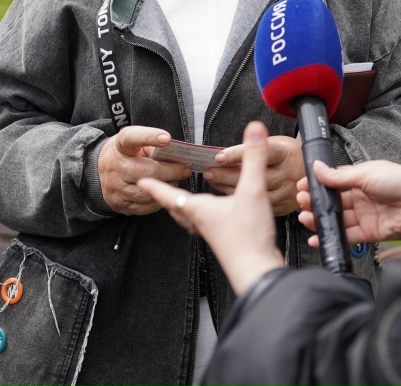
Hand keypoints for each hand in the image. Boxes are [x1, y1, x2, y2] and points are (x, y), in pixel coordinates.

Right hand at [98, 126, 191, 214]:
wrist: (100, 174)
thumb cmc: (125, 155)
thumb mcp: (134, 144)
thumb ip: (152, 147)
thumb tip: (177, 155)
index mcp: (120, 146)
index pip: (132, 138)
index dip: (149, 137)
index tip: (167, 139)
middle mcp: (115, 167)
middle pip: (145, 171)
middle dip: (170, 171)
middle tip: (185, 170)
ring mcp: (115, 187)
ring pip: (147, 192)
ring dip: (166, 187)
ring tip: (176, 181)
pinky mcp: (119, 204)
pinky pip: (145, 206)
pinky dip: (158, 200)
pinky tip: (164, 192)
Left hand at [139, 121, 284, 295]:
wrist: (259, 271)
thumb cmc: (249, 236)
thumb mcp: (253, 190)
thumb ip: (254, 158)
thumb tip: (254, 129)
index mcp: (200, 210)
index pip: (170, 195)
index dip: (155, 187)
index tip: (141, 181)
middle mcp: (202, 222)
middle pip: (178, 209)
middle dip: (167, 198)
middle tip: (157, 190)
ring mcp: (213, 234)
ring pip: (191, 219)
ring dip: (184, 209)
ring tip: (182, 202)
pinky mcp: (227, 242)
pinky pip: (207, 226)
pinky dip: (204, 218)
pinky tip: (216, 216)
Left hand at [206, 135, 304, 215]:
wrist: (314, 183)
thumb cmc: (292, 161)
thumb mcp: (278, 147)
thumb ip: (257, 148)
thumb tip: (243, 136)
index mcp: (286, 154)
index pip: (258, 153)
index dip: (237, 154)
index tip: (219, 156)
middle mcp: (286, 175)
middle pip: (250, 176)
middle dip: (224, 173)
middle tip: (209, 170)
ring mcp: (284, 194)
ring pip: (250, 193)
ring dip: (227, 187)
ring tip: (214, 179)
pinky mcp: (281, 208)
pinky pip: (255, 205)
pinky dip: (238, 200)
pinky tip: (227, 194)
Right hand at [297, 160, 400, 246]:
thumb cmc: (399, 181)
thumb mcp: (366, 173)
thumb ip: (340, 176)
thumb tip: (318, 168)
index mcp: (361, 180)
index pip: (334, 183)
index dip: (318, 186)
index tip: (303, 187)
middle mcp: (361, 198)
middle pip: (333, 203)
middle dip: (316, 203)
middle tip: (302, 203)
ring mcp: (364, 216)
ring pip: (337, 220)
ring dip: (320, 220)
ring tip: (306, 219)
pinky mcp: (369, 233)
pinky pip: (347, 236)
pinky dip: (331, 237)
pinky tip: (318, 238)